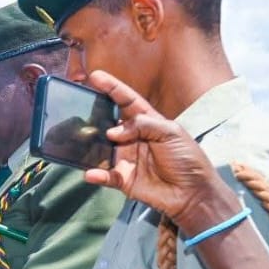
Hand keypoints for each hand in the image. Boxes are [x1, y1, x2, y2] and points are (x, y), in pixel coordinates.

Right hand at [83, 70, 228, 230]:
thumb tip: (112, 132)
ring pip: (101, 149)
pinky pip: (104, 175)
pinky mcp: (122, 179)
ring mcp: (125, 158)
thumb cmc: (187, 158)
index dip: (112, 88)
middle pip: (108, 123)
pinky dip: (96, 174)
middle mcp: (132, 138)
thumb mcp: (171, 133)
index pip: (126, 101)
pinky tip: (91, 173)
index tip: (95, 76)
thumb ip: (143, 125)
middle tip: (78, 109)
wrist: (192, 192)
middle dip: (94, 116)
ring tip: (76, 140)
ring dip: (90, 145)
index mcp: (147, 122)